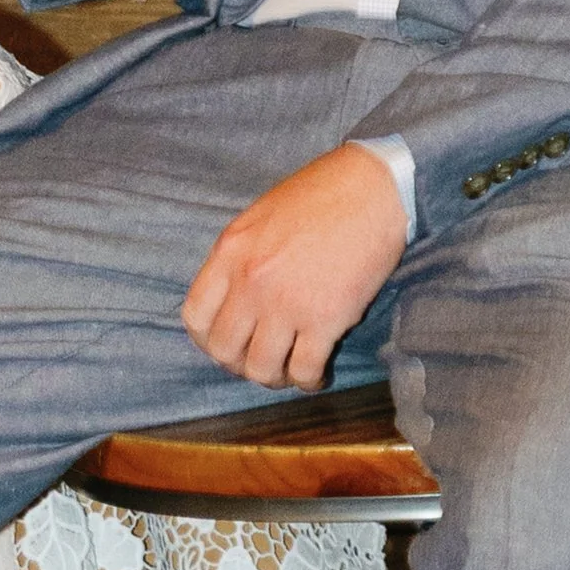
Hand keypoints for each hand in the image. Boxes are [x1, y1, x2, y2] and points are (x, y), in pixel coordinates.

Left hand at [182, 145, 409, 390]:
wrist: (374, 188)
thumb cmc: (322, 195)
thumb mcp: (261, 217)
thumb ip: (241, 257)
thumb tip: (236, 297)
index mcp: (230, 252)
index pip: (196, 317)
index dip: (208, 341)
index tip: (227, 344)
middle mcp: (250, 281)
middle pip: (224, 350)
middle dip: (240, 365)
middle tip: (262, 361)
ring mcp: (286, 303)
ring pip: (261, 369)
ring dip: (274, 378)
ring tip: (289, 371)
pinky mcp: (325, 319)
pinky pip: (304, 370)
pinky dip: (309, 381)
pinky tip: (317, 375)